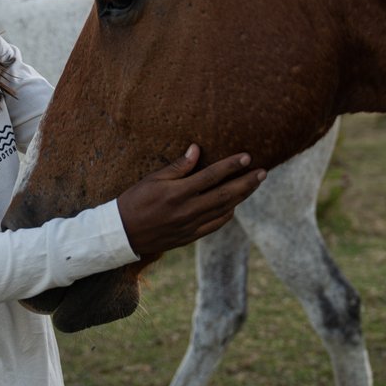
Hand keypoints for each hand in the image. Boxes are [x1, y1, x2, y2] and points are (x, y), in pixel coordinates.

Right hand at [117, 144, 266, 256]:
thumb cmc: (134, 200)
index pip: (212, 176)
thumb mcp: (152, 179)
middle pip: (225, 195)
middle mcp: (187, 210)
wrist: (122, 233)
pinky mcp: (189, 237)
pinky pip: (215, 225)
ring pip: (224, 210)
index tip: (247, 156)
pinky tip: (234, 205)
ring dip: (242, 197)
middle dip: (247, 183)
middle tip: (263, 172)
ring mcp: (190, 226)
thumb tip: (196, 149)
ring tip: (254, 184)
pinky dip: (227, 214)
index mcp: (178, 193)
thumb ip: (177, 166)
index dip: (231, 166)